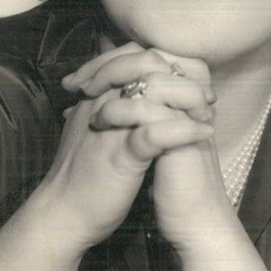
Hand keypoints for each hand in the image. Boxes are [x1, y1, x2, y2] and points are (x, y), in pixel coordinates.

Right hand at [34, 44, 215, 252]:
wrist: (62, 214)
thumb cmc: (79, 178)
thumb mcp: (89, 133)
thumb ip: (104, 110)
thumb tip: (126, 95)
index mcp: (96, 97)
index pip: (132, 55)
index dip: (166, 62)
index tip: (190, 83)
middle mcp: (102, 104)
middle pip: (143, 62)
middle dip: (181, 73)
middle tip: (205, 95)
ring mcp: (112, 128)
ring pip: (152, 90)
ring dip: (189, 97)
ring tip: (208, 113)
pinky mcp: (121, 155)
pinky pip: (155, 133)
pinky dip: (184, 130)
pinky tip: (203, 133)